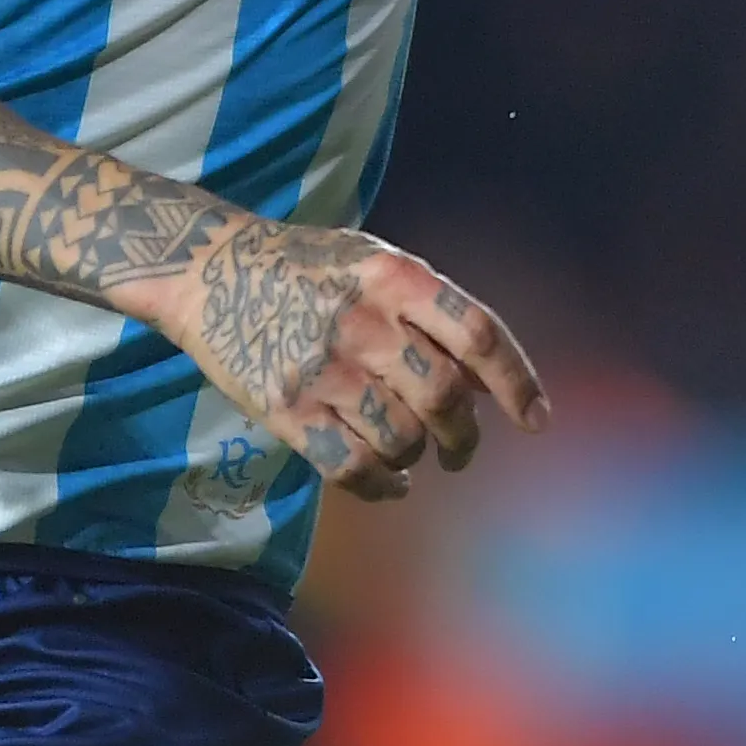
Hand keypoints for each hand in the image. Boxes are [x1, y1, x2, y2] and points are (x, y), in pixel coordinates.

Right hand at [144, 219, 547, 501]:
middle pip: (445, 397)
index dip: (517, 382)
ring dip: (418, 457)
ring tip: (411, 455)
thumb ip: (428, 308)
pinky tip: (389, 483)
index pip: (478, 333)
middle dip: (464, 436)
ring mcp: (322, 367)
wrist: (209, 269)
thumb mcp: (371, 259)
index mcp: (392, 275)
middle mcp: (362, 320)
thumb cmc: (305, 267)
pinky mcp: (285, 408)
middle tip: (460, 450)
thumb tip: (489, 381)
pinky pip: (353, 467)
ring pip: (403, 438)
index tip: (536, 419)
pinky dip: (383, 486)